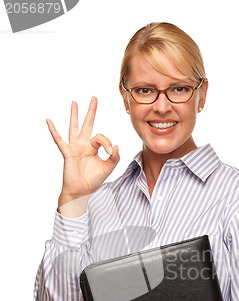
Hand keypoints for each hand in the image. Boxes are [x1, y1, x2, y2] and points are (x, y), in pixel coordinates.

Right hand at [46, 96, 119, 214]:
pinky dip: (54, 131)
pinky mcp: (68, 153)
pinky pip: (59, 140)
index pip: (101, 137)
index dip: (107, 142)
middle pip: (88, 124)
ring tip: (74, 102)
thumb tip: (116, 145)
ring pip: (74, 128)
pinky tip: (48, 121)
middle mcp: (83, 145)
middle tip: (94, 98)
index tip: (110, 152)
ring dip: (74, 115)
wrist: (81, 191)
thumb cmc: (92, 180)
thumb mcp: (108, 168)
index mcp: (93, 147)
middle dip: (91, 111)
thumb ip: (114, 157)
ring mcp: (74, 147)